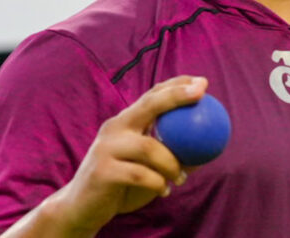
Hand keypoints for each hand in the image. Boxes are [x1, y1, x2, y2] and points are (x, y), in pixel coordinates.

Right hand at [2, 75, 207, 236]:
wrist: (82, 206)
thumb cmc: (121, 183)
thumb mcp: (147, 166)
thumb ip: (172, 154)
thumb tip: (207, 148)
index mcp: (126, 122)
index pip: (152, 95)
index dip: (176, 85)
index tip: (202, 82)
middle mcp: (115, 128)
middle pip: (149, 105)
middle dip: (176, 95)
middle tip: (201, 95)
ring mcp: (106, 147)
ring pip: (149, 147)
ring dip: (172, 164)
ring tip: (181, 178)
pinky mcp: (102, 170)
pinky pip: (140, 174)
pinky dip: (157, 183)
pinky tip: (165, 191)